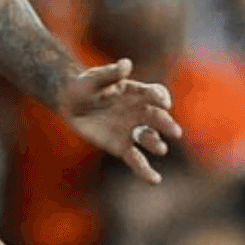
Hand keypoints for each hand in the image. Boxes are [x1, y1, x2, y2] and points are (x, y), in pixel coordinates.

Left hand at [59, 59, 179, 183]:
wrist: (71, 102)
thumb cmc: (84, 86)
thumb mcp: (93, 77)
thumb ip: (110, 73)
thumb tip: (126, 64)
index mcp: (137, 92)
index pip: (155, 94)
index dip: (160, 97)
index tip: (162, 102)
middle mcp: (140, 112)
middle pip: (157, 118)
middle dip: (166, 124)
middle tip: (174, 131)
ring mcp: (132, 130)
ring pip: (149, 138)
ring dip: (155, 143)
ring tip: (160, 148)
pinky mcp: (121, 146)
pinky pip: (136, 160)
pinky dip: (145, 170)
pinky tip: (155, 180)